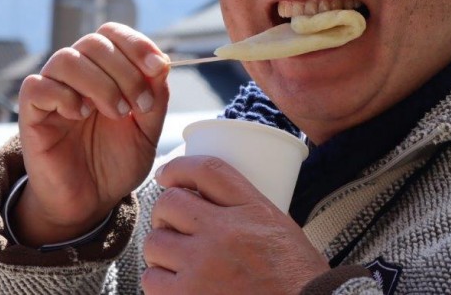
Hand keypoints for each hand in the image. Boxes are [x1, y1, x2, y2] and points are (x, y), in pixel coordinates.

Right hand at [12, 22, 170, 245]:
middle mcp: (77, 75)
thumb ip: (156, 98)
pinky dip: (63, 95)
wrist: (90, 202)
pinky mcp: (31, 114)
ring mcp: (52, 91)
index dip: (135, 43)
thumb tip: (161, 63)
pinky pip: (37, 86)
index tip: (156, 67)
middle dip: (124, 70)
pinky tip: (80, 114)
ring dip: (99, 83)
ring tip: (116, 113)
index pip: (112, 34)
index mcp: (105, 71)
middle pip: (93, 43)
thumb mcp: (147, 131)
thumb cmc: (116, 162)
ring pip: (66, 59)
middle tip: (138, 106)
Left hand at [141, 155, 329, 293]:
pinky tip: (174, 284)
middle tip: (171, 224)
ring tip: (173, 258)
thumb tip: (209, 202)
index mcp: (252, 210)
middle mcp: (224, 232)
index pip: (207, 170)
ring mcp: (203, 266)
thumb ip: (246, 210)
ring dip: (160, 248)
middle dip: (164, 212)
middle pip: (169, 203)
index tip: (166, 174)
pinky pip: (152, 279)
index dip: (179, 166)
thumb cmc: (297, 276)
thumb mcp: (282, 227)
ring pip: (155, 242)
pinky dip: (159, 280)